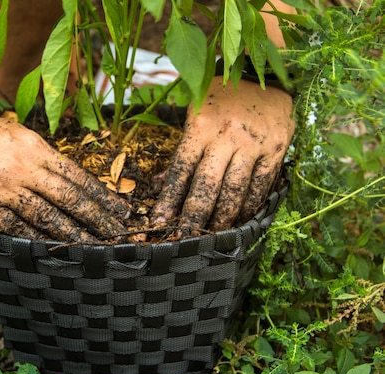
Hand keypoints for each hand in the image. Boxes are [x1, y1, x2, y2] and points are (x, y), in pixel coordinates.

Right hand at [0, 100, 129, 242]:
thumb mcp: (17, 133)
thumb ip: (43, 157)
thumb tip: (71, 181)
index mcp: (34, 148)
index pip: (77, 177)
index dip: (101, 197)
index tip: (120, 211)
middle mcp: (21, 169)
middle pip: (67, 200)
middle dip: (96, 221)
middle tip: (117, 237)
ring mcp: (0, 190)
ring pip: (45, 219)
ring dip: (72, 236)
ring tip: (93, 249)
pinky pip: (14, 229)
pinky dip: (36, 241)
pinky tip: (53, 250)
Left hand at [151, 77, 294, 237]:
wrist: (264, 72)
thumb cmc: (221, 96)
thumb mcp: (195, 112)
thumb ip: (183, 148)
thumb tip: (162, 181)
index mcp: (202, 125)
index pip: (181, 170)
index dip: (169, 199)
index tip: (160, 221)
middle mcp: (227, 135)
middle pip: (207, 186)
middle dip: (194, 216)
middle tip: (185, 238)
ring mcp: (254, 143)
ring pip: (235, 191)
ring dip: (222, 217)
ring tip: (212, 234)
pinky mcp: (277, 148)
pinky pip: (261, 185)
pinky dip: (249, 205)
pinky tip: (239, 218)